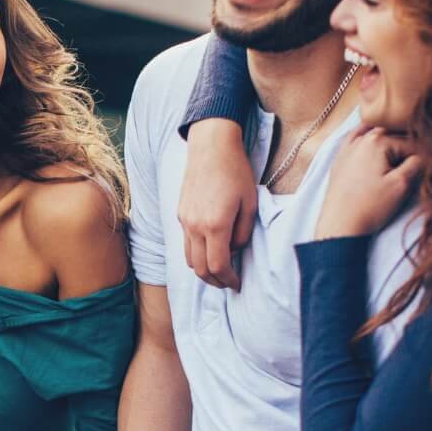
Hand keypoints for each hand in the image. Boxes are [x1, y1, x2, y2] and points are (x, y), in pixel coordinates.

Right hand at [179, 119, 256, 289]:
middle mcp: (195, 227)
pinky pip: (185, 244)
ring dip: (203, 270)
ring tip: (218, 270)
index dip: (228, 279)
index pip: (218, 265)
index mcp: (215, 225)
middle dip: (215, 281)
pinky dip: (196, 255)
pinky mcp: (180, 215)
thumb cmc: (235, 171)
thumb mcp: (250, 203)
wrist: (210, 147)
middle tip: (228, 283)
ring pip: (189, 259)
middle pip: (200, 269)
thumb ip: (244, 232)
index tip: (238, 283)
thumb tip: (235, 249)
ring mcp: (184, 222)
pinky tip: (209, 251)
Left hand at [316, 127, 423, 239]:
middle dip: (409, 146)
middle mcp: (361, 139)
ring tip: (401, 155)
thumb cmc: (370, 207)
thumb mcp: (401, 184)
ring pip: (377, 133)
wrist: (340, 226)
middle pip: (395, 135)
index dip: (424, 156)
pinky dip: (369, 137)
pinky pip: (357, 138)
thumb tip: (427, 152)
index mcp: (377, 141)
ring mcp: (348, 148)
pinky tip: (377, 140)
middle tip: (418, 162)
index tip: (429, 167)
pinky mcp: (340, 159)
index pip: (412, 143)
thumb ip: (418, 162)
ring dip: (392, 139)